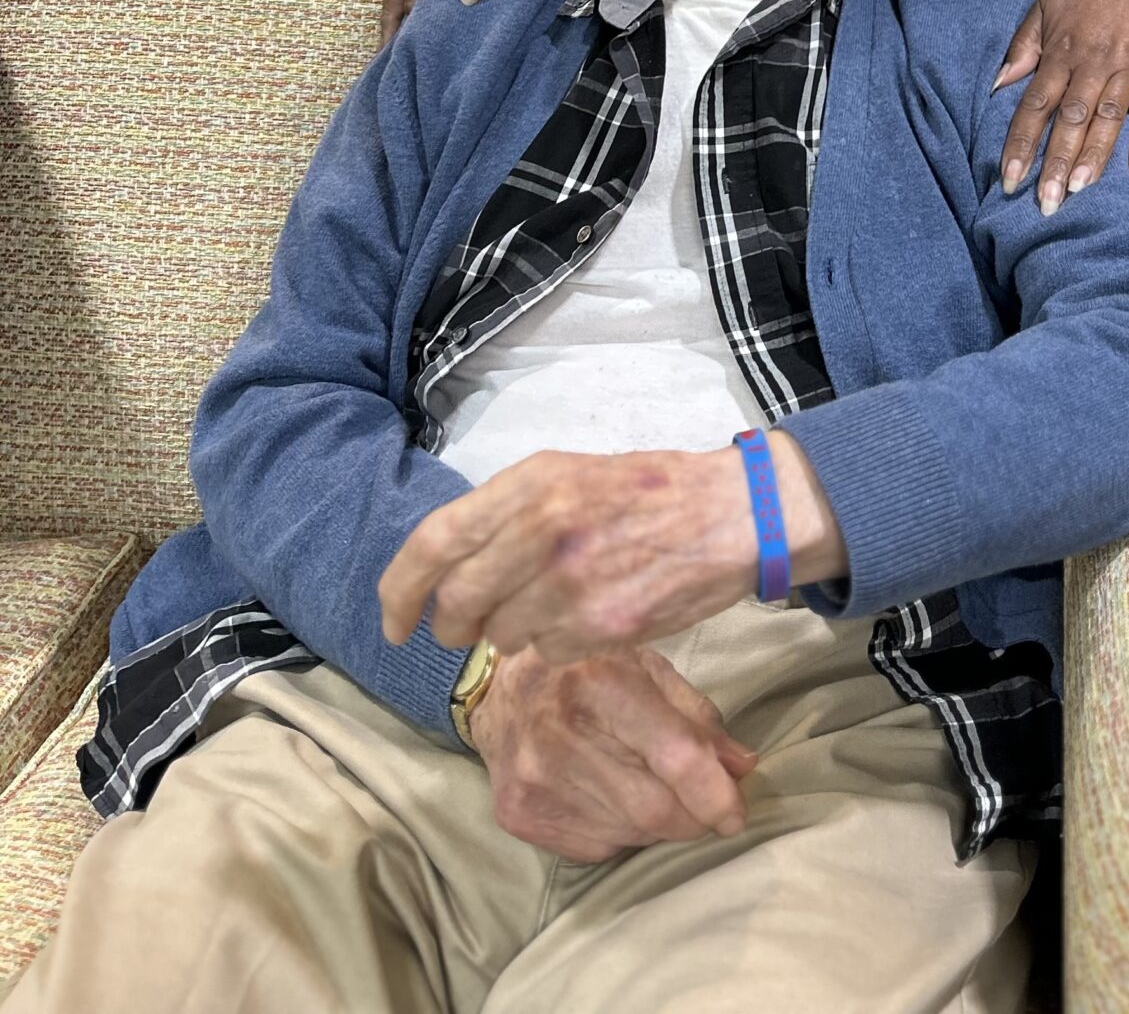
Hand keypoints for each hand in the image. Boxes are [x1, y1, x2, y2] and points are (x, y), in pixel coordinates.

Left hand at [378, 438, 846, 667]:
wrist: (731, 513)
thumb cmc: (646, 492)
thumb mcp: (569, 476)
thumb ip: (507, 513)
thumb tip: (448, 567)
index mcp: (529, 482)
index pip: (433, 543)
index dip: (399, 591)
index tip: (394, 623)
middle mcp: (541, 527)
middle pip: (457, 603)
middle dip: (451, 626)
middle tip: (466, 629)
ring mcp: (570, 580)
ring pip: (500, 635)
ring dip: (509, 634)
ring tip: (546, 609)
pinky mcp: (601, 625)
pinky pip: (545, 654)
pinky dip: (553, 646)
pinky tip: (584, 619)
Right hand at [471, 642, 756, 860]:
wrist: (497, 689)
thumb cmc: (586, 669)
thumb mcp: (646, 666)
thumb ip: (696, 716)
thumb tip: (743, 766)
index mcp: (601, 680)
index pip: (674, 754)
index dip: (715, 792)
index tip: (736, 813)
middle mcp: (561, 733)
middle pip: (653, 807)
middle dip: (694, 818)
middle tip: (710, 810)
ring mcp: (534, 779)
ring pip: (628, 833)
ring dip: (660, 825)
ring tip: (659, 794)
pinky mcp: (518, 814)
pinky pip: (595, 847)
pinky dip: (622, 832)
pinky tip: (616, 800)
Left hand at [995, 0, 1128, 209]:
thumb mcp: (1046, 7)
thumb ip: (1022, 47)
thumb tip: (998, 86)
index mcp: (1062, 51)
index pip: (1036, 106)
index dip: (1021, 144)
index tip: (1009, 180)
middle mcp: (1092, 64)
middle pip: (1069, 121)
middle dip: (1055, 164)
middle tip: (1044, 203)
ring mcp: (1128, 70)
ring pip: (1106, 120)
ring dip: (1092, 157)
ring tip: (1078, 191)